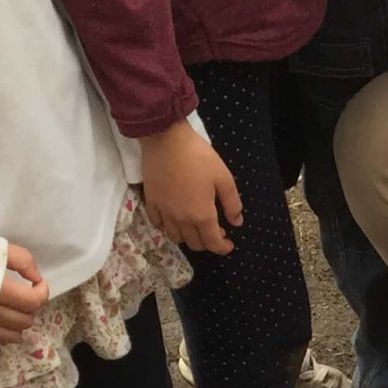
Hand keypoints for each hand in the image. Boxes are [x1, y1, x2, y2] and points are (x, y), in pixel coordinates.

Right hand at [0, 243, 47, 346]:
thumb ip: (22, 260)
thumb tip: (35, 277)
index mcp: (1, 291)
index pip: (34, 302)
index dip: (42, 291)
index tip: (36, 281)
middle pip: (25, 320)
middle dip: (30, 307)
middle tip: (24, 292)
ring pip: (12, 336)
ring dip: (19, 323)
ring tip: (14, 309)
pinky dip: (2, 334)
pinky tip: (0, 322)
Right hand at [138, 121, 241, 255]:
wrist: (166, 139)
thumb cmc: (198, 157)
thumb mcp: (224, 178)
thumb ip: (232, 203)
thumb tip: (236, 222)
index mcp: (202, 215)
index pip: (213, 243)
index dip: (223, 248)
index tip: (228, 244)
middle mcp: (182, 219)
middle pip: (194, 244)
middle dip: (207, 242)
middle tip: (215, 230)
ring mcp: (164, 212)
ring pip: (175, 237)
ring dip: (188, 237)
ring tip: (194, 226)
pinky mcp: (151, 202)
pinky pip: (158, 224)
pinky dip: (167, 227)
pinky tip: (174, 219)